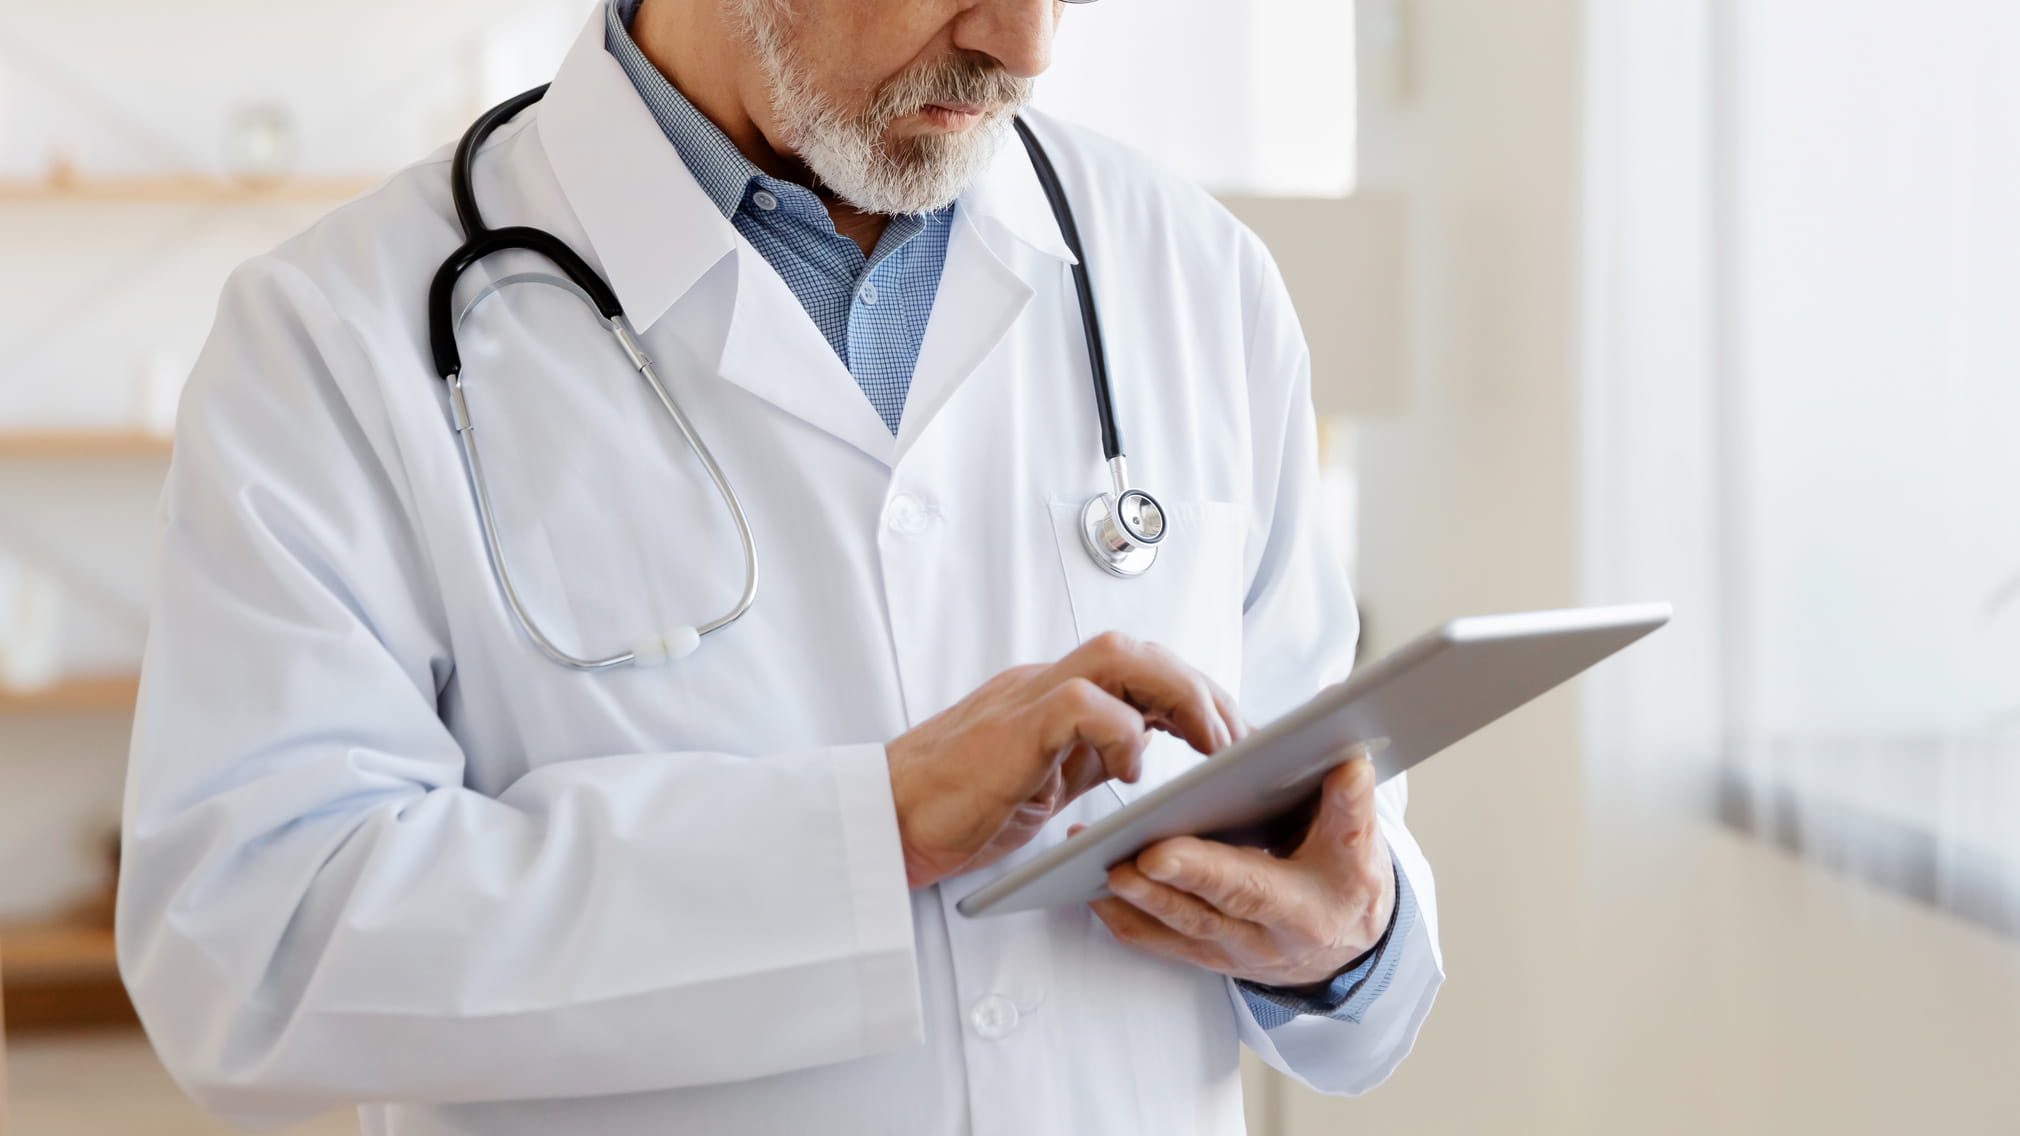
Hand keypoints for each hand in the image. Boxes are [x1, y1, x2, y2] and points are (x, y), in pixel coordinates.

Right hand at [886, 632, 1241, 889]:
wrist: (882, 821)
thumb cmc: (953, 811)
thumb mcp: (1044, 783)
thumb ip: (1090, 760)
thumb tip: (1150, 763)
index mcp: (1053, 698)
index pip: (1139, 671)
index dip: (1194, 695)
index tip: (1236, 736)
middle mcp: (1044, 685)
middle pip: (1140, 651)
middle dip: (1202, 690)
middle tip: (1241, 740)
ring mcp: (1028, 699)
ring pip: (1121, 657)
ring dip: (1180, 695)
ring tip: (1212, 745)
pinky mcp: (1014, 728)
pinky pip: (1082, 702)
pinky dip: (1123, 731)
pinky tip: (1134, 771)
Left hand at [1089, 753, 1393, 988]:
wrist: (1347, 939)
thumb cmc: (1349, 877)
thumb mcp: (1362, 844)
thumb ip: (1352, 804)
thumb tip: (1350, 761)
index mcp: (1304, 910)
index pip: (1248, 887)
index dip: (1203, 870)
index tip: (1159, 850)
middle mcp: (1263, 940)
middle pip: (1200, 911)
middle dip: (1153, 885)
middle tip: (1114, 856)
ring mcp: (1229, 952)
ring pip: (1171, 927)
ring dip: (1129, 897)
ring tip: (1092, 859)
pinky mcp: (1204, 955)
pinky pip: (1156, 942)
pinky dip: (1123, 918)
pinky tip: (1092, 889)